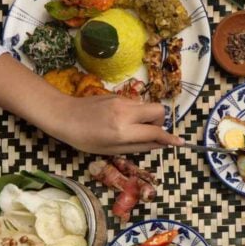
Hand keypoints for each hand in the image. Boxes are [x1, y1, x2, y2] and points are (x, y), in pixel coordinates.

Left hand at [48, 94, 183, 154]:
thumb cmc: (84, 139)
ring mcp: (123, 101)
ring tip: (133, 127)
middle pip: (158, 111)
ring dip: (148, 117)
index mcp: (123, 131)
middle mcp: (126, 113)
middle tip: (149, 131)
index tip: (180, 143)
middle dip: (160, 122)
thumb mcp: (110, 149)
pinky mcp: (119, 95)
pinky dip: (136, 113)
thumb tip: (158, 145)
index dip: (169, 138)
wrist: (64, 116)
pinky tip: (121, 119)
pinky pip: (136, 104)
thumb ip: (138, 147)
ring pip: (148, 106)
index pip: (155, 132)